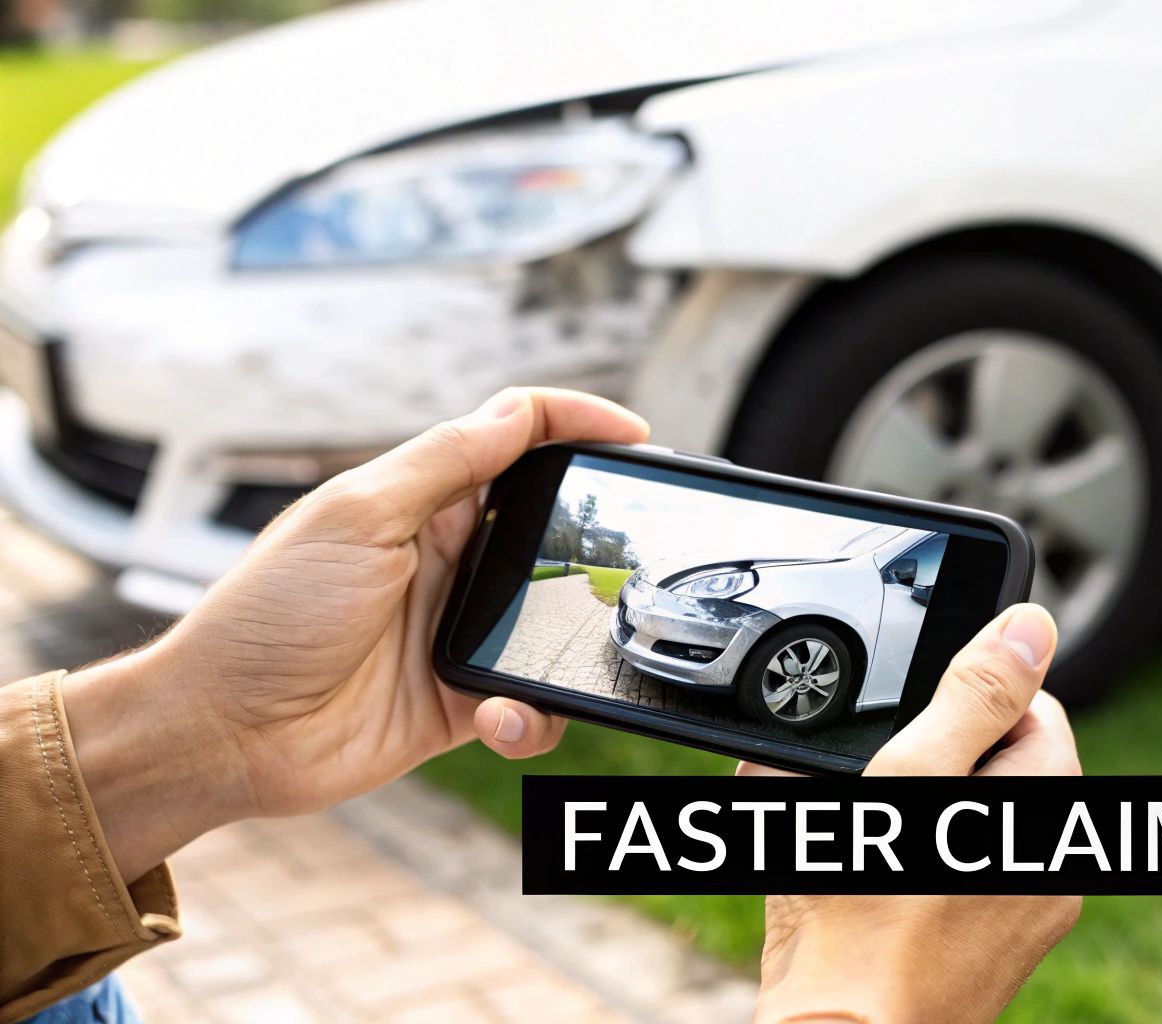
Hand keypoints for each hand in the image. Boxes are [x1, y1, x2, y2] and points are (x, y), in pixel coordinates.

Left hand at [62, 388, 645, 878]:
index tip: (634, 437)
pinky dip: (531, 714)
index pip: (514, 441)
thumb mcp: (356, 516)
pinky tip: (497, 715)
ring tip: (554, 653)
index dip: (576, 425)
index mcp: (420, 501)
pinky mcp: (462, 701)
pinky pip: (530, 704)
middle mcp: (448, 560)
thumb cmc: (267, 616)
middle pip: (551, 528)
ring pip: (555, 622)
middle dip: (596, 540)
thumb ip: (445, 462)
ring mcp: (458, 631)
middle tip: (629, 551)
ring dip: (567, 641)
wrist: (224, 733)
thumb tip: (519, 410)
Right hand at [741, 604, 1082, 1023]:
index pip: (1031, 705)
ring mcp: (1020, 914)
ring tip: (848, 827)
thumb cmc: (872, 915)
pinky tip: (849, 876)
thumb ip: (977, 695)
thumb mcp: (916, 776)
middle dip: (923, 754)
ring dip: (904, 806)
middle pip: (990, 761)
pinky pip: (945, 874)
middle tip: (863, 780)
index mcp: (1051, 804)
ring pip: (960, 816)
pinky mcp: (981, 952)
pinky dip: (901, 861)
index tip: (904, 725)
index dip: (961, 698)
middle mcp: (1053, 861)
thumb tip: (1033, 624)